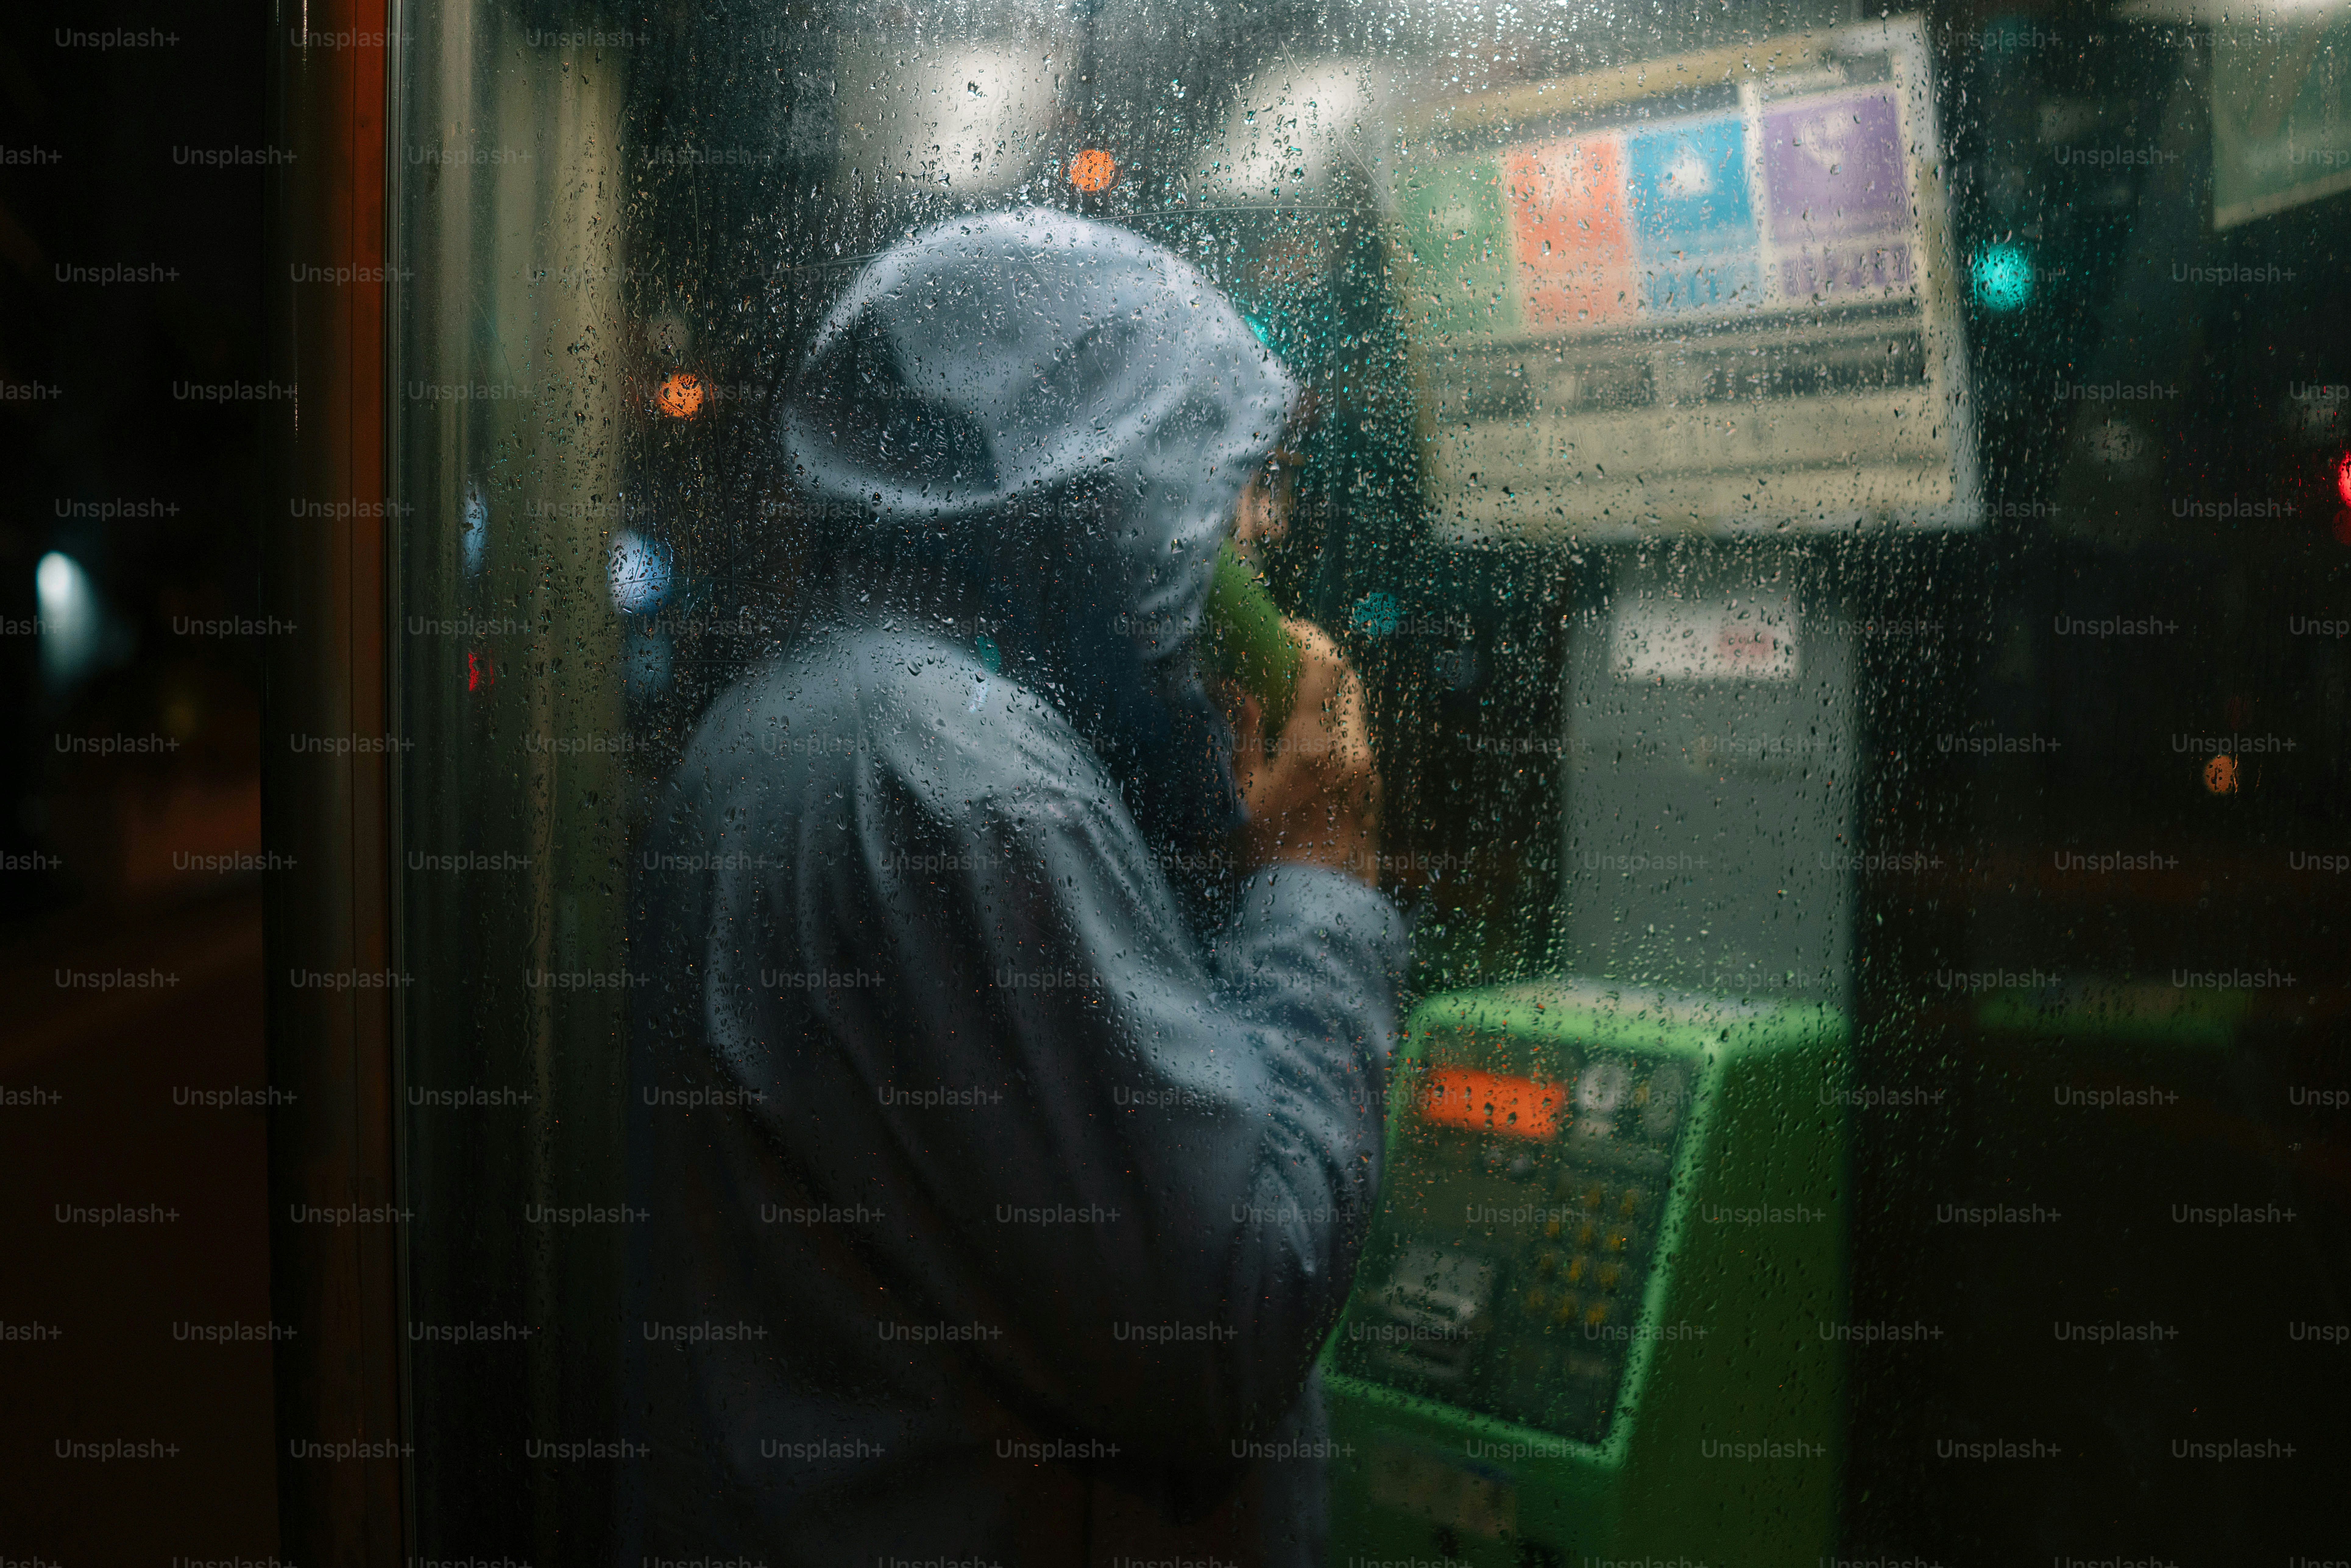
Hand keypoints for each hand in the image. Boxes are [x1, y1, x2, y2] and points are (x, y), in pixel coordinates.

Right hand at [1226, 618, 1380, 885]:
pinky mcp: (1374, 792)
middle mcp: (1352, 750)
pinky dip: (1336, 728)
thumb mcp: (1239, 793)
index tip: (1284, 629)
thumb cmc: (1267, 855)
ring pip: (1355, 712)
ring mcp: (1369, 772)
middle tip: (1288, 659)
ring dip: (1328, 697)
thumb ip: (1242, 733)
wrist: (1315, 911)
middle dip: (1322, 660)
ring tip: (1292, 704)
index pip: (1326, 664)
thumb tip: (1238, 687)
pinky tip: (1307, 747)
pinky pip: (1357, 743)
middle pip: (1350, 680)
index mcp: (1316, 744)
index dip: (1307, 637)